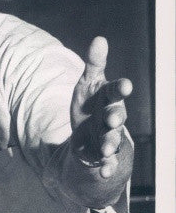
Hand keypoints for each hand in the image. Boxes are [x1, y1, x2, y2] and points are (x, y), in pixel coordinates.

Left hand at [70, 36, 132, 178]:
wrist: (87, 134)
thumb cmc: (89, 105)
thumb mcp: (88, 84)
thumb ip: (94, 64)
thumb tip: (99, 39)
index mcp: (109, 98)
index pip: (116, 91)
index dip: (120, 88)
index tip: (125, 85)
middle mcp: (112, 117)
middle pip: (116, 116)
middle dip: (114, 117)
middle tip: (111, 118)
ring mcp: (108, 137)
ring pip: (111, 140)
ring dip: (109, 144)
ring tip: (104, 149)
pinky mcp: (102, 155)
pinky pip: (107, 163)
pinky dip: (107, 168)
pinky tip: (104, 173)